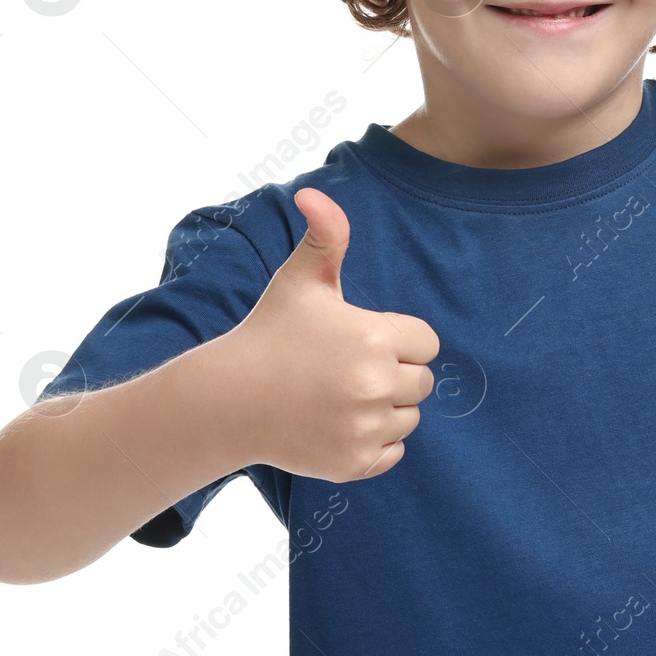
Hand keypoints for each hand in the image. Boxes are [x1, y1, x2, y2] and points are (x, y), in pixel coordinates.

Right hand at [216, 186, 439, 483]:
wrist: (228, 401)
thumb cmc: (270, 334)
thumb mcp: (299, 281)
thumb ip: (325, 236)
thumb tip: (313, 193)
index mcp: (374, 338)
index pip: (427, 342)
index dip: (398, 338)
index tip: (360, 338)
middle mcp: (375, 385)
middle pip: (423, 381)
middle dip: (394, 373)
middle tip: (346, 369)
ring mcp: (366, 428)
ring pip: (409, 417)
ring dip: (386, 408)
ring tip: (340, 395)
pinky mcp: (355, 462)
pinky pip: (394, 452)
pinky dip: (374, 442)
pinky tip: (338, 423)